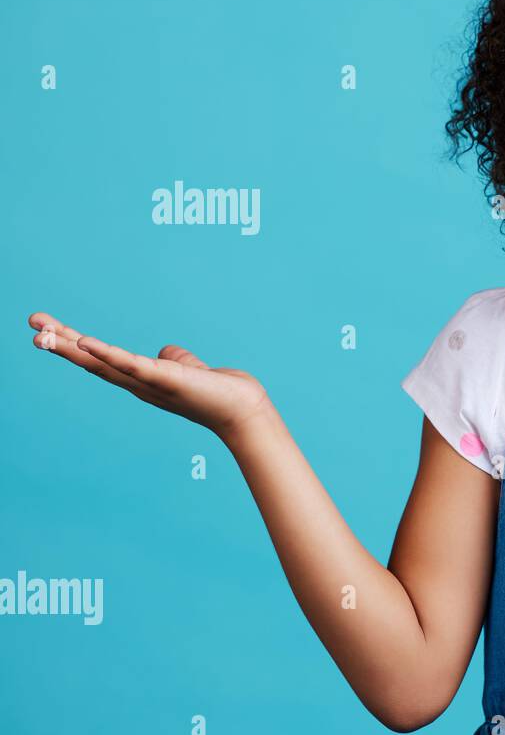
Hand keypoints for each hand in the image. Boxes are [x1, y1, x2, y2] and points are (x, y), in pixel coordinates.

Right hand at [28, 311, 271, 441]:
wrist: (243, 411)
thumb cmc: (217, 392)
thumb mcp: (188, 369)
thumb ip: (174, 359)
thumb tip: (166, 352)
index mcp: (141, 379)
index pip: (99, 359)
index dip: (73, 343)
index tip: (46, 326)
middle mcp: (138, 384)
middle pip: (90, 361)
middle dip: (60, 342)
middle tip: (32, 323)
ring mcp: (149, 383)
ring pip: (102, 364)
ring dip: (71, 347)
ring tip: (44, 333)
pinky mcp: (165, 379)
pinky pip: (131, 365)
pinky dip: (107, 354)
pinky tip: (85, 342)